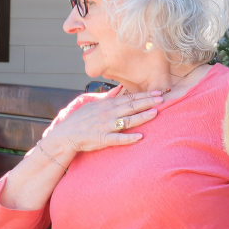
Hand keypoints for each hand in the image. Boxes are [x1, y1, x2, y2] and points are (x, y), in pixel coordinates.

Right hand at [41, 85, 164, 164]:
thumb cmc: (79, 120)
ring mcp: (106, 126)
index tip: (157, 93)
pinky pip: (118, 138)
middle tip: (162, 99)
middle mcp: (108, 113)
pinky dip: (129, 138)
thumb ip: (107, 97)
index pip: (128, 98)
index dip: (144, 95)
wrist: (66, 135)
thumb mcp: (92, 105)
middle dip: (147, 102)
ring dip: (142, 116)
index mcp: (106, 105)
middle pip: (131, 106)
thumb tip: (118, 90)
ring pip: (127, 120)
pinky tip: (140, 137)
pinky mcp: (103, 139)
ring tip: (155, 113)